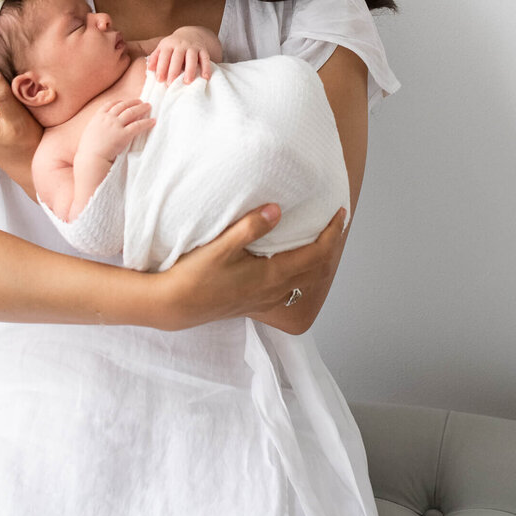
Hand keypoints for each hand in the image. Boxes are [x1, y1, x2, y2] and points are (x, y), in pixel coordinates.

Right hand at [78, 100, 155, 162]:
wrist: (91, 158)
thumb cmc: (88, 150)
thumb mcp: (89, 133)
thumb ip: (97, 127)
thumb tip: (101, 129)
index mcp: (98, 117)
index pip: (110, 104)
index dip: (119, 102)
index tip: (124, 102)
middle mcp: (108, 118)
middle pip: (123, 105)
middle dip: (132, 102)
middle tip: (140, 101)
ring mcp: (116, 125)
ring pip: (131, 112)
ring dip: (141, 108)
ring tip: (148, 106)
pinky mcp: (124, 135)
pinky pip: (137, 125)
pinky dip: (146, 122)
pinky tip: (153, 121)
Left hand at [146, 29, 213, 85]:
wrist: (190, 34)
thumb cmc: (173, 46)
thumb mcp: (162, 48)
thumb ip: (155, 58)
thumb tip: (149, 69)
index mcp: (169, 44)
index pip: (164, 56)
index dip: (161, 68)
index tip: (159, 80)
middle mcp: (181, 44)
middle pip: (177, 57)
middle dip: (174, 70)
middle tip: (171, 83)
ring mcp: (193, 46)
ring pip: (191, 58)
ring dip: (190, 70)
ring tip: (187, 82)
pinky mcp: (203, 49)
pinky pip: (205, 58)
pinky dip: (206, 67)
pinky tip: (205, 77)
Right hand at [158, 205, 347, 330]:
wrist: (174, 306)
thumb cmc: (194, 277)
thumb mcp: (220, 247)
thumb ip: (250, 227)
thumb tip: (276, 209)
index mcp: (272, 276)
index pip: (317, 255)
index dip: (333, 234)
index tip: (341, 214)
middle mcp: (274, 291)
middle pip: (318, 271)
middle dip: (332, 247)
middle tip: (336, 225)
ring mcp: (265, 300)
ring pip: (306, 282)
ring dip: (319, 262)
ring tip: (320, 241)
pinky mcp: (254, 302)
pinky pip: (291, 290)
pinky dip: (302, 274)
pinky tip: (292, 264)